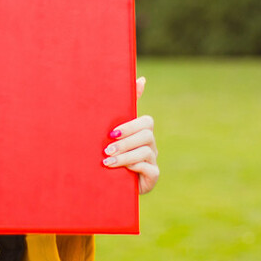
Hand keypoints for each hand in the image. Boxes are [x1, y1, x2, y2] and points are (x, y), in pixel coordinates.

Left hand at [104, 77, 158, 194]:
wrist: (108, 181)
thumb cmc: (110, 152)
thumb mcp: (111, 131)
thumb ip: (122, 107)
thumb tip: (142, 78)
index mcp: (141, 131)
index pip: (145, 121)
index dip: (130, 125)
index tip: (111, 133)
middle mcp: (150, 144)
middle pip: (146, 135)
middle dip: (125, 141)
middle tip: (106, 149)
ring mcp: (153, 160)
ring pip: (146, 151)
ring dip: (125, 155)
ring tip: (107, 161)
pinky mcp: (153, 176)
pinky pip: (149, 168)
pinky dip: (134, 167)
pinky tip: (121, 171)